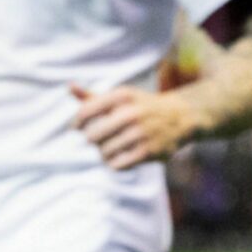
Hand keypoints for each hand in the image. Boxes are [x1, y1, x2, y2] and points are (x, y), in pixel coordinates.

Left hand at [70, 85, 204, 170]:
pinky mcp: (149, 151)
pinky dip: (114, 163)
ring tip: (108, 149)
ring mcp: (141, 132)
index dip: (76, 124)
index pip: (85, 112)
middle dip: (92, 141)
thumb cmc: (141, 107)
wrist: (181, 116)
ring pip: (104, 152)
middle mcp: (131, 112)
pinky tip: (119, 157)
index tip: (77, 129)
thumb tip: (70, 87)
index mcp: (122, 95)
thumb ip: (93, 96)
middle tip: (97, 141)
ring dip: (103, 154)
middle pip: (92, 136)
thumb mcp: (121, 97)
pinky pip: (117, 164)